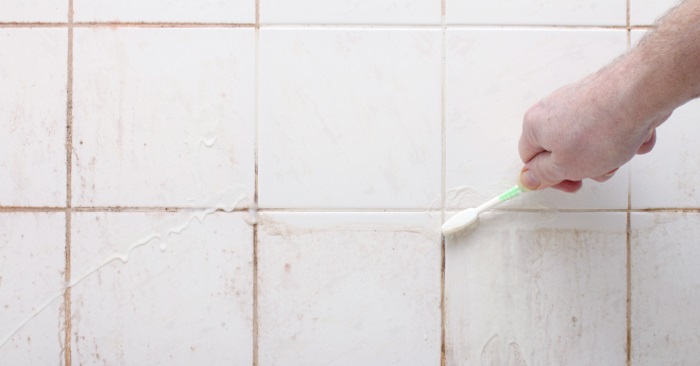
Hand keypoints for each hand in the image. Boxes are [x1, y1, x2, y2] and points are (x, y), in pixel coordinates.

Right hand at [518, 66, 671, 191]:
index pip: (531, 160)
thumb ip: (543, 175)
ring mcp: (578, 102)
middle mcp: (552, 109)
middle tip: (599, 170)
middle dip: (584, 166)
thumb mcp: (565, 167)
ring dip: (606, 155)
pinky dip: (621, 136)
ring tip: (621, 151)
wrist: (638, 95)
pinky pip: (608, 127)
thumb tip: (528, 178)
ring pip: (588, 142)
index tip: (571, 183)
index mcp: (535, 125)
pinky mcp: (602, 98)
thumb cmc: (601, 129)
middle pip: (562, 151)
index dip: (549, 177)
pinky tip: (633, 136)